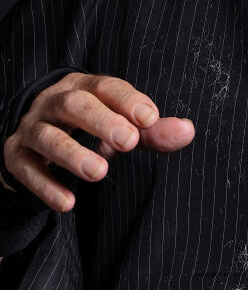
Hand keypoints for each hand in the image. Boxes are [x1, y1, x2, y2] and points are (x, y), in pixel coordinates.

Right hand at [2, 72, 194, 211]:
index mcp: (85, 86)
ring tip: (100, 172)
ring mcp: (32, 128)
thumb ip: (153, 131)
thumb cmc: (90, 126)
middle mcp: (55, 102)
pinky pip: (27, 169)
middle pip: (75, 105)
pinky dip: (46, 186)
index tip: (151, 118)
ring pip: (47, 136)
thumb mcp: (121, 123)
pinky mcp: (16, 156)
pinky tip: (68, 203)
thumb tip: (188, 131)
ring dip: (72, 153)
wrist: (35, 135)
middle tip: (129, 142)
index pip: (106, 87)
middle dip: (102, 121)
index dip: (128, 100)